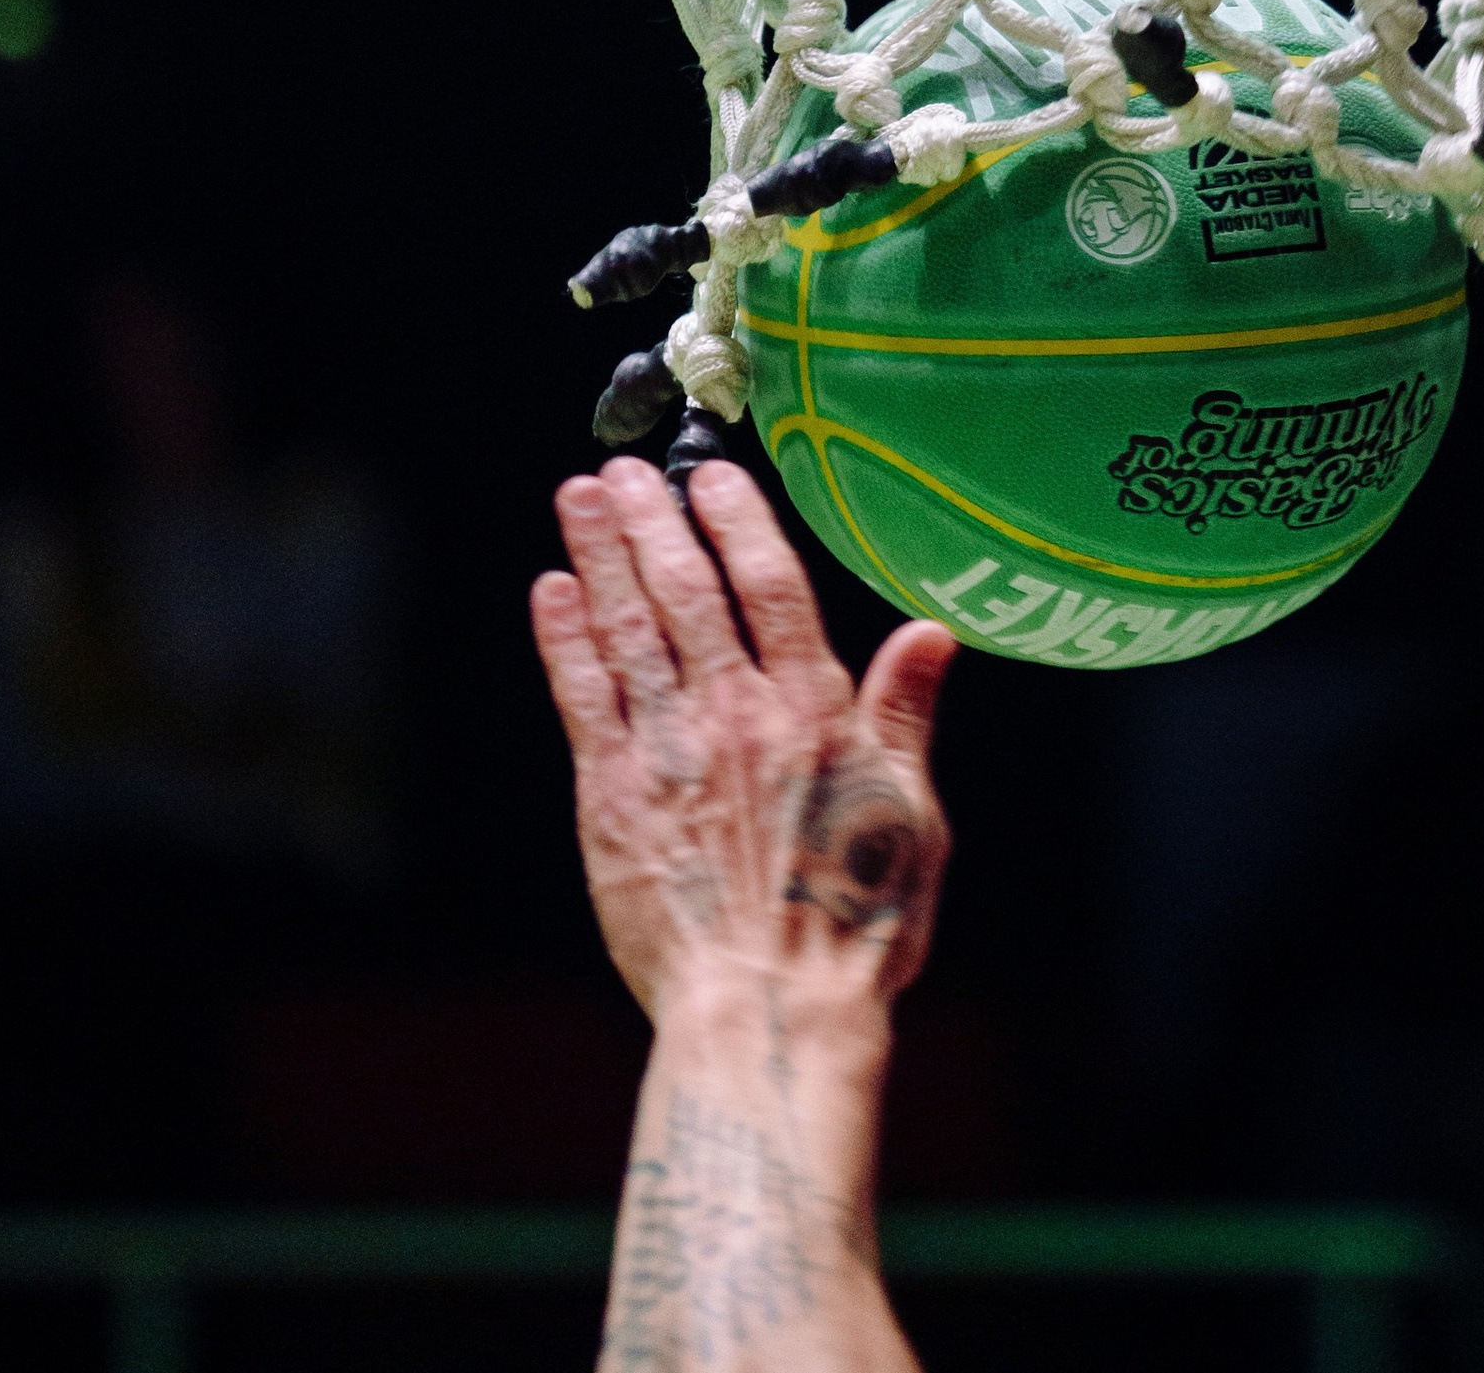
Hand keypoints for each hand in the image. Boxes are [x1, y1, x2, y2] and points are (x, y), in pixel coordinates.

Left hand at [531, 456, 954, 1028]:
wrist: (766, 1015)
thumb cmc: (853, 924)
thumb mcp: (909, 814)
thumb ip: (905, 715)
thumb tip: (931, 630)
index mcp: (811, 712)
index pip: (769, 586)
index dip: (737, 522)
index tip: (710, 475)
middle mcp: (735, 715)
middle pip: (685, 591)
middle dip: (651, 520)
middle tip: (621, 469)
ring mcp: (668, 753)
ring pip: (627, 630)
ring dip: (601, 556)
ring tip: (581, 499)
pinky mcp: (613, 800)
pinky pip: (584, 699)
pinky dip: (566, 640)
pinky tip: (552, 592)